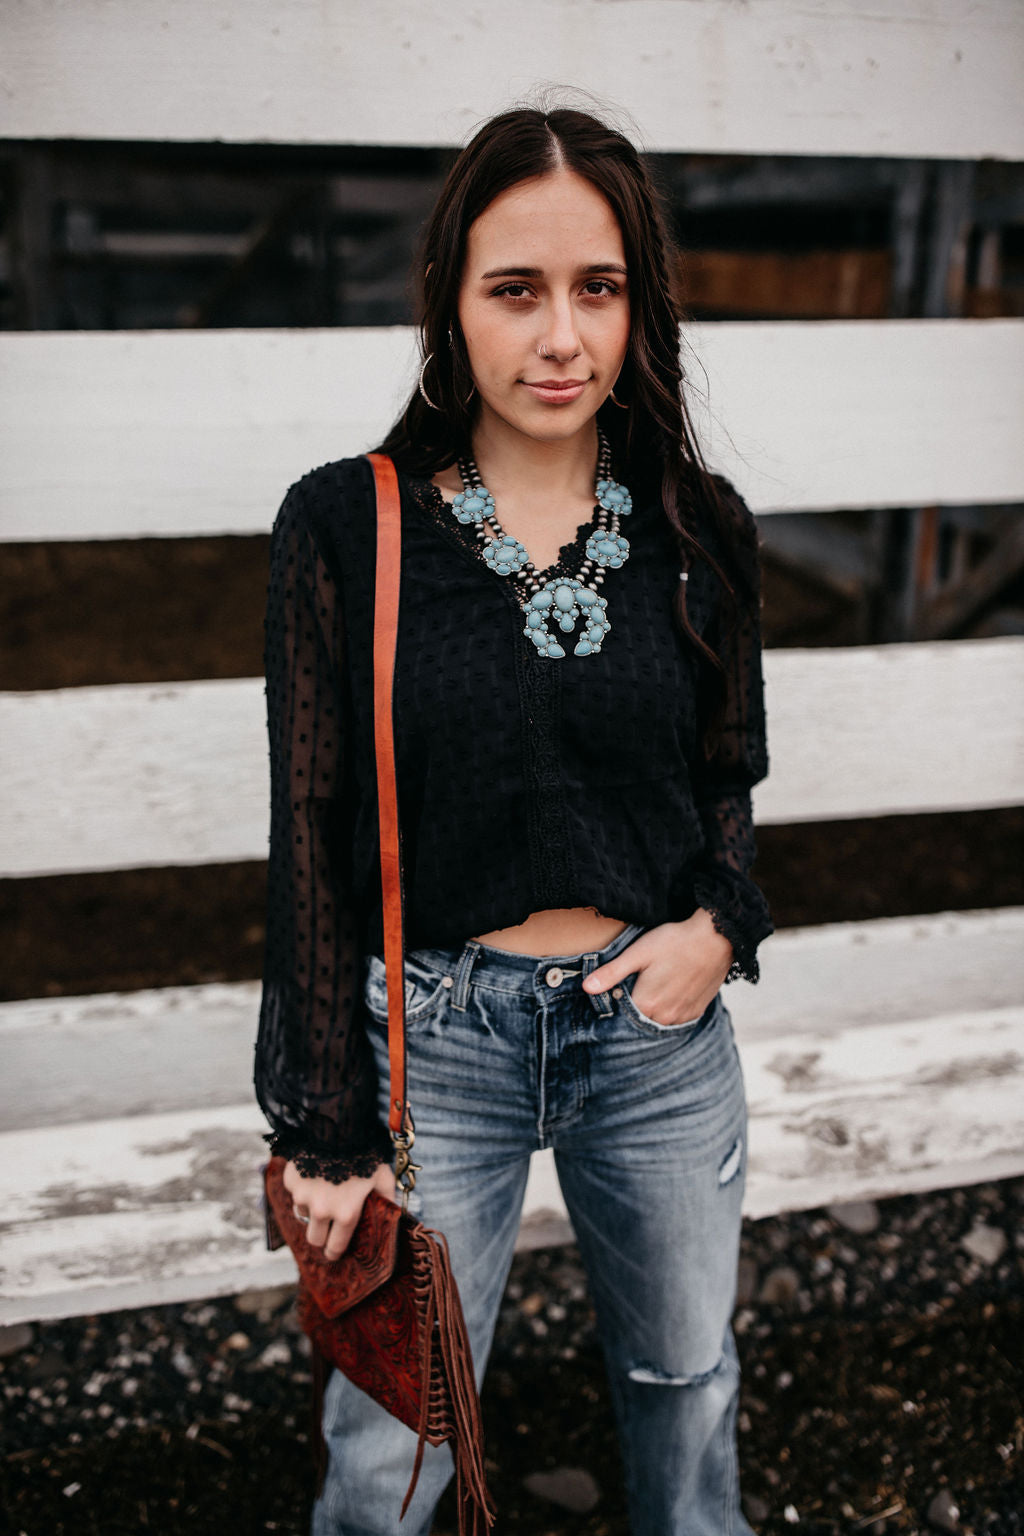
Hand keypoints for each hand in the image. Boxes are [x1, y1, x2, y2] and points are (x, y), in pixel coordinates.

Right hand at [283, 1160, 396, 1261]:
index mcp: (346, 1214)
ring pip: (303, 1214)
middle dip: (320, 1236)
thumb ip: (387, 1199)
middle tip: (326, 1227)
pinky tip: (314, 1172)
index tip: (333, 1253)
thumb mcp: (383, 1177)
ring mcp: (302, 1196)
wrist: (338, 1125)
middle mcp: (321, 1210)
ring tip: (323, 1191)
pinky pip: (295, 1192)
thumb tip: (395, 1215)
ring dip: (311, 1209)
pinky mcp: (291, 1181)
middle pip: (314, 1238)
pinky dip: (302, 1187)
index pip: (335, 1247)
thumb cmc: (365, 1153)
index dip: (334, 1252)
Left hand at [582, 910, 732, 1025]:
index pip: (622, 1014)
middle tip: (638, 984)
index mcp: (646, 1004)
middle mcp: (664, 1017)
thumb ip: (612, 973)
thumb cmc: (674, 942)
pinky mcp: (697, 1011)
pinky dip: (670, 1010)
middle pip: (640, 1019)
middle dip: (635, 1008)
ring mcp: (683, 1016)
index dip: (617, 1002)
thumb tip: (586, 988)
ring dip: (653, 1010)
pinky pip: (677, 1019)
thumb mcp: (638, 953)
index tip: (616, 991)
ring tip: (654, 987)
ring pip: (659, 1020)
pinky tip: (670, 992)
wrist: (715, 939)